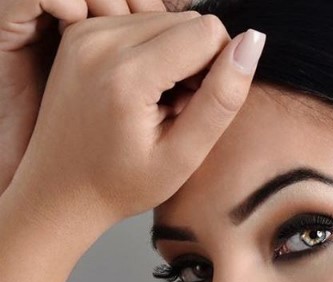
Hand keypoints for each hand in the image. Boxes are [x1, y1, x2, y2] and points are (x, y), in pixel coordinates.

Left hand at [7, 12, 264, 227]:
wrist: (60, 190)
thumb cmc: (122, 184)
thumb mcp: (183, 156)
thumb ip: (221, 99)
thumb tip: (252, 42)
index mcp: (127, 75)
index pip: (208, 32)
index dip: (218, 71)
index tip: (193, 110)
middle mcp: (101, 40)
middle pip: (188, 21)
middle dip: (197, 63)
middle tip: (174, 111)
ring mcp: (86, 32)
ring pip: (166, 19)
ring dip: (176, 58)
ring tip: (155, 105)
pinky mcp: (81, 33)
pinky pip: (141, 23)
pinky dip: (153, 53)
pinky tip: (140, 92)